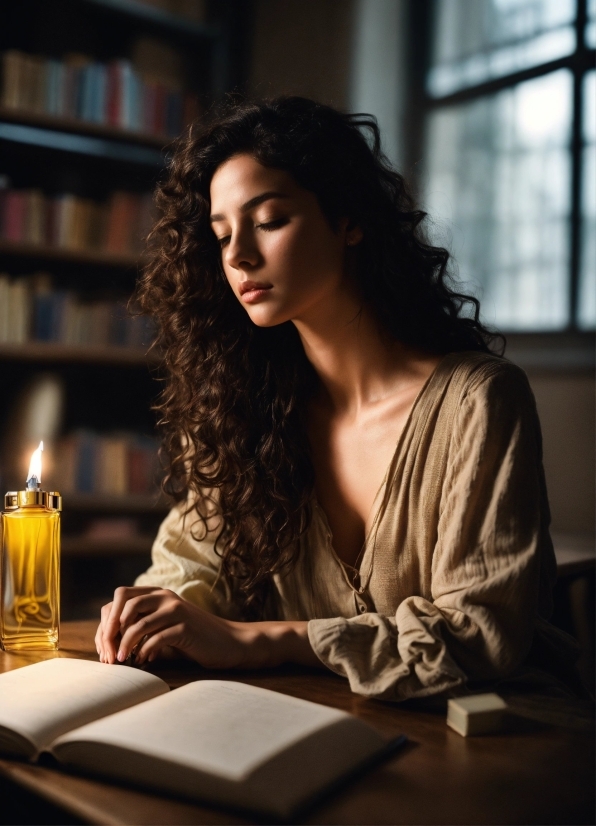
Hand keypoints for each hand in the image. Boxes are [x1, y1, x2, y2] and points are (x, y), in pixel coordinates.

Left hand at [95, 586, 319, 668]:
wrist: (229, 643)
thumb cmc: (193, 638)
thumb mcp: (164, 627)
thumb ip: (141, 625)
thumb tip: (107, 639)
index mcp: (158, 593)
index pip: (120, 597)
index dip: (107, 621)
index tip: (104, 647)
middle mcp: (165, 596)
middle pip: (124, 603)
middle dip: (111, 631)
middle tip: (109, 655)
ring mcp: (177, 610)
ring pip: (138, 622)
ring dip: (125, 644)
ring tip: (123, 661)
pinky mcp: (186, 626)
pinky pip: (156, 637)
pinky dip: (145, 651)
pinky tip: (145, 661)